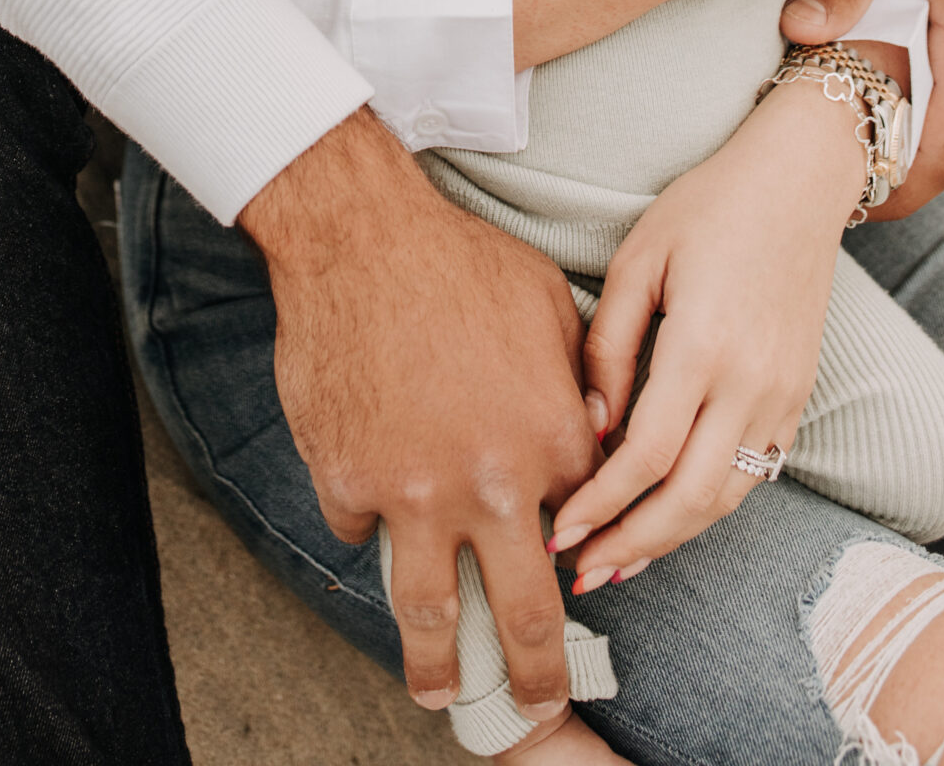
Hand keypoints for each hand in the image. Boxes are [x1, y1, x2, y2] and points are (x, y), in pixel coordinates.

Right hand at [241, 110, 597, 721]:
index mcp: (552, 442)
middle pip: (522, 615)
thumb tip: (597, 439)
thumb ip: (583, 386)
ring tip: (440, 693)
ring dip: (438, 668)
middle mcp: (489, 485)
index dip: (576, 558)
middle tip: (538, 708)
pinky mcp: (347, 484)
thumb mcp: (551, 310)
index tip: (571, 584)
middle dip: (536, 676)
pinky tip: (365, 502)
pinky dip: (363, 526)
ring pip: (430, 615)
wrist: (359, 236)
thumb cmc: (460, 262)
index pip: (580, 531)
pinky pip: (356, 532)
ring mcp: (413, 495)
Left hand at [544, 78, 867, 583]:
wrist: (798, 181)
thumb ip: (610, 344)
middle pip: (691, 500)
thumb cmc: (708, 207)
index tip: (559, 532)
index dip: (600, 504)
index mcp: (704, 345)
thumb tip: (589, 424)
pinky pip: (754, 474)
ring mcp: (783, 395)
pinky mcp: (798, 396)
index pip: (646, 456)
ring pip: (728, 499)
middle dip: (632, 545)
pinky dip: (710, 507)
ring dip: (671, 539)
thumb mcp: (639, 258)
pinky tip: (669, 516)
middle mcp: (752, 382)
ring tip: (617, 560)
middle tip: (580, 571)